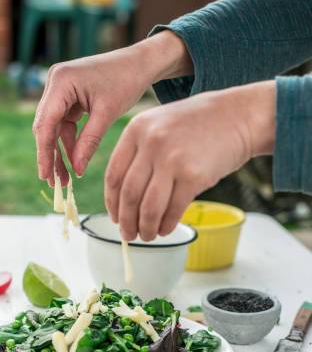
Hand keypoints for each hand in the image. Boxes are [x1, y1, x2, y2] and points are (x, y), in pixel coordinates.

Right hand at [33, 31, 190, 184]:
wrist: (139, 64)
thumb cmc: (125, 82)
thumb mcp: (107, 114)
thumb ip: (89, 142)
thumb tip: (77, 170)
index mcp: (61, 81)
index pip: (46, 123)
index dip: (44, 152)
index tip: (45, 176)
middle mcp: (55, 83)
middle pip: (45, 127)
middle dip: (50, 156)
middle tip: (55, 184)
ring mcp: (60, 90)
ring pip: (54, 130)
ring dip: (59, 153)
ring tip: (65, 180)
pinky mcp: (68, 98)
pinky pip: (64, 126)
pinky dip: (69, 144)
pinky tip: (74, 162)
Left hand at [105, 80, 275, 240]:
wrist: (239, 115)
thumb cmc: (197, 125)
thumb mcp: (159, 125)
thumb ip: (138, 152)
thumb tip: (123, 199)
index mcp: (136, 130)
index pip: (113, 176)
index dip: (112, 203)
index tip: (115, 217)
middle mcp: (152, 143)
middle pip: (129, 195)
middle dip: (126, 221)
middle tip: (128, 234)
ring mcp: (173, 159)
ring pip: (148, 207)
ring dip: (145, 228)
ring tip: (147, 236)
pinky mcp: (194, 175)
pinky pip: (173, 210)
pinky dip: (166, 225)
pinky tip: (165, 229)